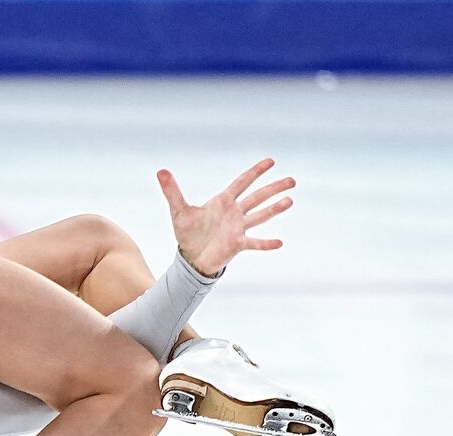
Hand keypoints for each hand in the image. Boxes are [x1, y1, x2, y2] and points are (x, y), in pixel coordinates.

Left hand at [157, 158, 295, 276]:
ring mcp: (238, 228)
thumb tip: (160, 171)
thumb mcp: (178, 210)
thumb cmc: (187, 232)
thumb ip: (172, 190)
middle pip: (258, 197)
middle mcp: (235, 213)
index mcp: (223, 201)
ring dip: (274, 209)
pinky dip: (266, 243)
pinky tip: (279, 242)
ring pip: (260, 216)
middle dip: (273, 188)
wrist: (191, 256)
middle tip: (292, 180)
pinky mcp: (238, 244)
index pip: (242, 182)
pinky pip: (254, 242)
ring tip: (289, 201)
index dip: (256, 171)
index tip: (271, 161)